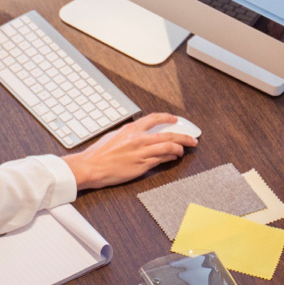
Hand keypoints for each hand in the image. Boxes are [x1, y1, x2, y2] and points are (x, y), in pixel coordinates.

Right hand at [63, 113, 197, 189]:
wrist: (91, 166)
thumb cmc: (98, 153)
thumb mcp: (114, 136)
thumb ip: (128, 133)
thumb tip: (138, 132)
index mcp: (130, 130)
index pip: (154, 119)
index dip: (167, 118)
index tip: (175, 119)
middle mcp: (138, 139)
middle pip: (168, 135)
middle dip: (184, 136)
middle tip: (192, 138)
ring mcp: (141, 153)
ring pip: (168, 148)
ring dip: (179, 148)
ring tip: (183, 150)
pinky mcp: (142, 165)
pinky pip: (161, 160)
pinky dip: (170, 158)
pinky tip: (173, 158)